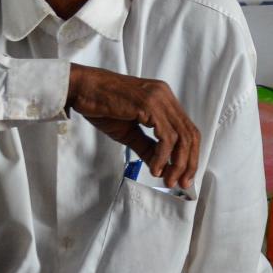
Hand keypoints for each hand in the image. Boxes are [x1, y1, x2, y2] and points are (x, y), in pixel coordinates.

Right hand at [67, 64, 201, 189]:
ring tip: (167, 179)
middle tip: (181, 183)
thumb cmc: (101, 106)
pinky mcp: (149, 105)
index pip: (187, 129)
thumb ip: (147, 147)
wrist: (82, 89)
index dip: (190, 155)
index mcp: (164, 99)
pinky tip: (154, 168)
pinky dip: (163, 156)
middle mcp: (165, 96)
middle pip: (190, 134)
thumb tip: (161, 167)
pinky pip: (165, 136)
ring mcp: (159, 99)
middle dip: (188, 162)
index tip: (184, 176)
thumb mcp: (129, 132)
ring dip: (177, 163)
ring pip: (181, 136)